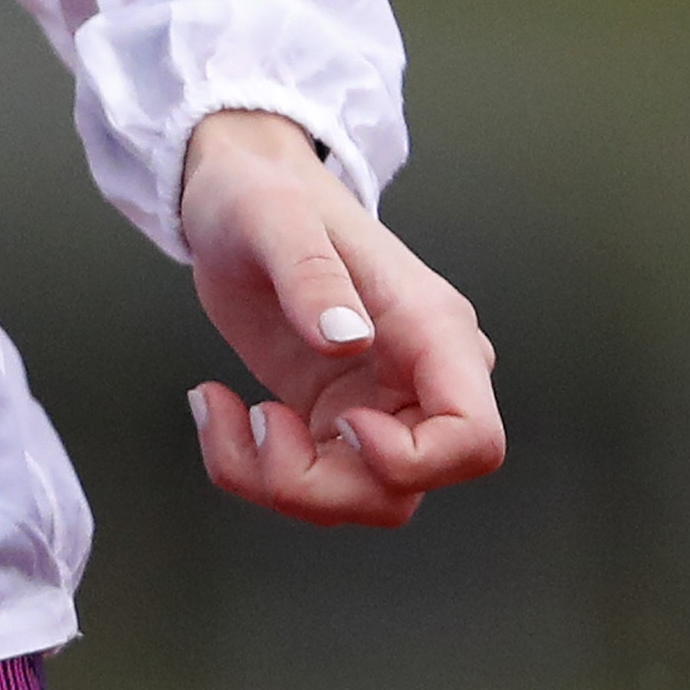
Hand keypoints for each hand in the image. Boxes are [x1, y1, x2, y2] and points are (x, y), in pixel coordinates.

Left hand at [176, 110, 505, 525]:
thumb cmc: (263, 191)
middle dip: (321, 485)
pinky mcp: (332, 422)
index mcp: (431, 328)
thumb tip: (348, 339)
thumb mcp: (273, 216)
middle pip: (406, 489)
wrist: (238, 190)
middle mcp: (418, 378)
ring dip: (278, 480)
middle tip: (258, 423)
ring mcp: (377, 407)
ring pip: (357, 498)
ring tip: (219, 408)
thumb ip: (311, 274)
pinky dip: (251, 467)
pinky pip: (310, 483)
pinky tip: (215, 407)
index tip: (342, 425)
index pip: (474, 437)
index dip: (417, 462)